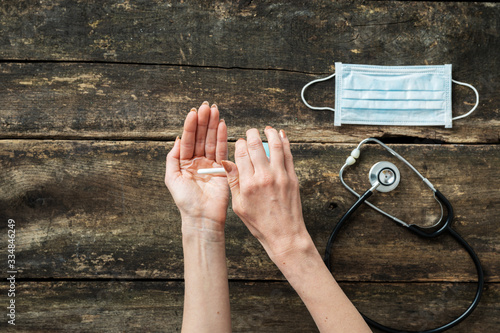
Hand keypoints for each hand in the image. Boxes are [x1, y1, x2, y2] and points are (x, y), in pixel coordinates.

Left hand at [165, 102, 228, 234]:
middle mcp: (198, 161)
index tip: (193, 112)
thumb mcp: (171, 178)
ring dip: (213, 125)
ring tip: (214, 110)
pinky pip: (222, 150)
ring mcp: (210, 164)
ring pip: (212, 140)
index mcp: (185, 163)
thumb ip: (172, 158)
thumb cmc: (185, 201)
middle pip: (201, 137)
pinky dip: (222, 137)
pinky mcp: (222, 168)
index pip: (189, 140)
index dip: (191, 126)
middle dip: (203, 121)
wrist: (202, 216)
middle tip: (206, 106)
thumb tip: (178, 139)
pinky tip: (221, 125)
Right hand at [222, 127, 307, 257]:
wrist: (285, 234)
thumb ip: (233, 182)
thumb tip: (226, 163)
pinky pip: (288, 155)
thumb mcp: (239, 205)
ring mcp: (281, 176)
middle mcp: (264, 177)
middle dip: (252, 135)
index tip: (240, 142)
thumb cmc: (260, 223)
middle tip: (251, 131)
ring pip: (275, 146)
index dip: (240, 145)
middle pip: (257, 147)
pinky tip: (281, 136)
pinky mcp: (292, 178)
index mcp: (248, 185)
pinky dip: (285, 143)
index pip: (242, 155)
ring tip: (267, 129)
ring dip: (271, 134)